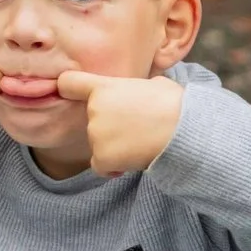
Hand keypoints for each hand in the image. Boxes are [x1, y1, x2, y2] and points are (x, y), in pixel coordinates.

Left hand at [55, 71, 184, 175]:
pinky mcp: (101, 157)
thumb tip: (143, 92)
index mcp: (105, 87)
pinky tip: (132, 159)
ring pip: (98, 145)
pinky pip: (100, 166)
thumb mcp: (156, 84)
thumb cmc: (176, 105)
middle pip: (92, 122)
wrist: (183, 130)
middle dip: (109, 128)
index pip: (69, 83)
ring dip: (114, 147)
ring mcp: (96, 134)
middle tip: (136, 129)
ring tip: (140, 143)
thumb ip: (136, 89)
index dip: (67, 89)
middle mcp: (94, 109)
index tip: (68, 93)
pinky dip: (113, 167)